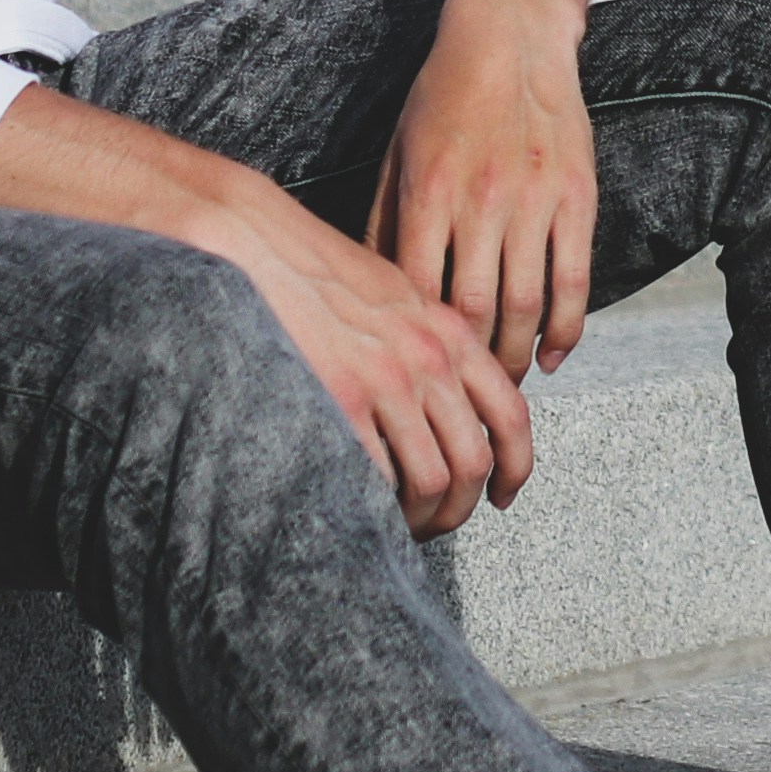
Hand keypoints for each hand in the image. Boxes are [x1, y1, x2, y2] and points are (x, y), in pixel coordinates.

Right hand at [0, 83, 535, 533]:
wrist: (255, 244)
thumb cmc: (315, 269)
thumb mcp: (393, 294)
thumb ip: (428, 342)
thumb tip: (443, 397)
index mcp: (448, 333)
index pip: (510, 413)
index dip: (515, 466)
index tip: (502, 494)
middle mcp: (428, 361)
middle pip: (473, 461)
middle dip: (461, 507)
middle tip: (436, 524)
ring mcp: (386, 384)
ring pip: (432, 481)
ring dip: (421, 518)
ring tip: (396, 527)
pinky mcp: (340, 403)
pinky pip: (377, 479)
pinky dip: (376, 508)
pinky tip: (360, 511)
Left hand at [375, 0, 615, 381]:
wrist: (511, 36)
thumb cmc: (443, 99)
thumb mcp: (398, 156)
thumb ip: (384, 225)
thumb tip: (371, 297)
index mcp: (428, 193)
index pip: (419, 295)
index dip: (420, 348)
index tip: (417, 381)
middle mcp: (481, 201)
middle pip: (476, 313)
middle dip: (470, 370)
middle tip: (464, 405)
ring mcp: (534, 201)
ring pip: (527, 307)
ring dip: (518, 359)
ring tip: (507, 387)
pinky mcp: (577, 197)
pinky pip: (574, 280)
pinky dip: (567, 330)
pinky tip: (555, 357)